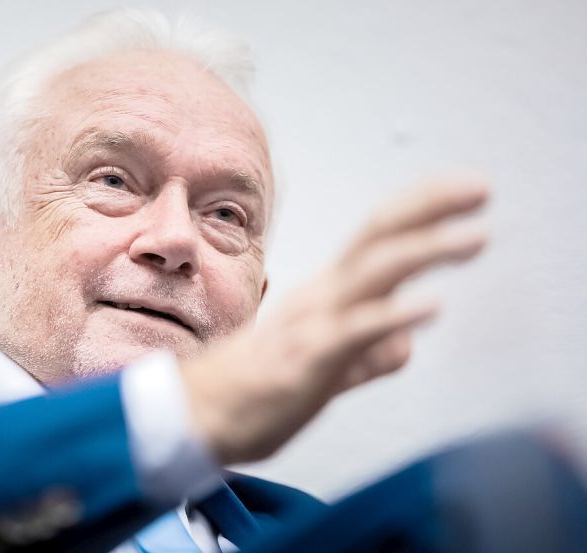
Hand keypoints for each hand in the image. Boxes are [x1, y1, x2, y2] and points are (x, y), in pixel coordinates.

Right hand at [182, 177, 489, 463]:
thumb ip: (365, 357)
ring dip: (425, 249)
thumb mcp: (321, 370)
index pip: (376, 238)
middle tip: (479, 187)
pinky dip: (394, 315)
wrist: (190, 416)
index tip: (465, 191)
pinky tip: (432, 306)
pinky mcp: (306, 361)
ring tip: (474, 237)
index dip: (421, 210)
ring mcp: (312, 325)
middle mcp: (320, 299)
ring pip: (370, 274)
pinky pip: (354, 332)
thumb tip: (403, 344)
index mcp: (323, 296)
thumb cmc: (249, 393)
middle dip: (430, 208)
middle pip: (377, 238)